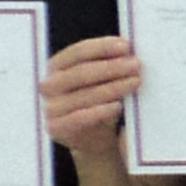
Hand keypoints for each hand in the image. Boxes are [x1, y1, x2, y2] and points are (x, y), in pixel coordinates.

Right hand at [42, 35, 143, 155]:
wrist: (93, 139)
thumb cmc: (99, 101)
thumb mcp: (101, 80)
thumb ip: (109, 64)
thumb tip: (130, 51)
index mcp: (56, 66)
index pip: (78, 52)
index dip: (102, 47)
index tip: (126, 46)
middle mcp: (49, 85)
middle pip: (82, 72)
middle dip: (112, 67)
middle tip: (136, 65)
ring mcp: (50, 107)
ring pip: (85, 94)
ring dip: (113, 87)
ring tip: (136, 82)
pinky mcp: (56, 128)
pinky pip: (80, 118)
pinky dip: (100, 111)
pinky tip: (118, 106)